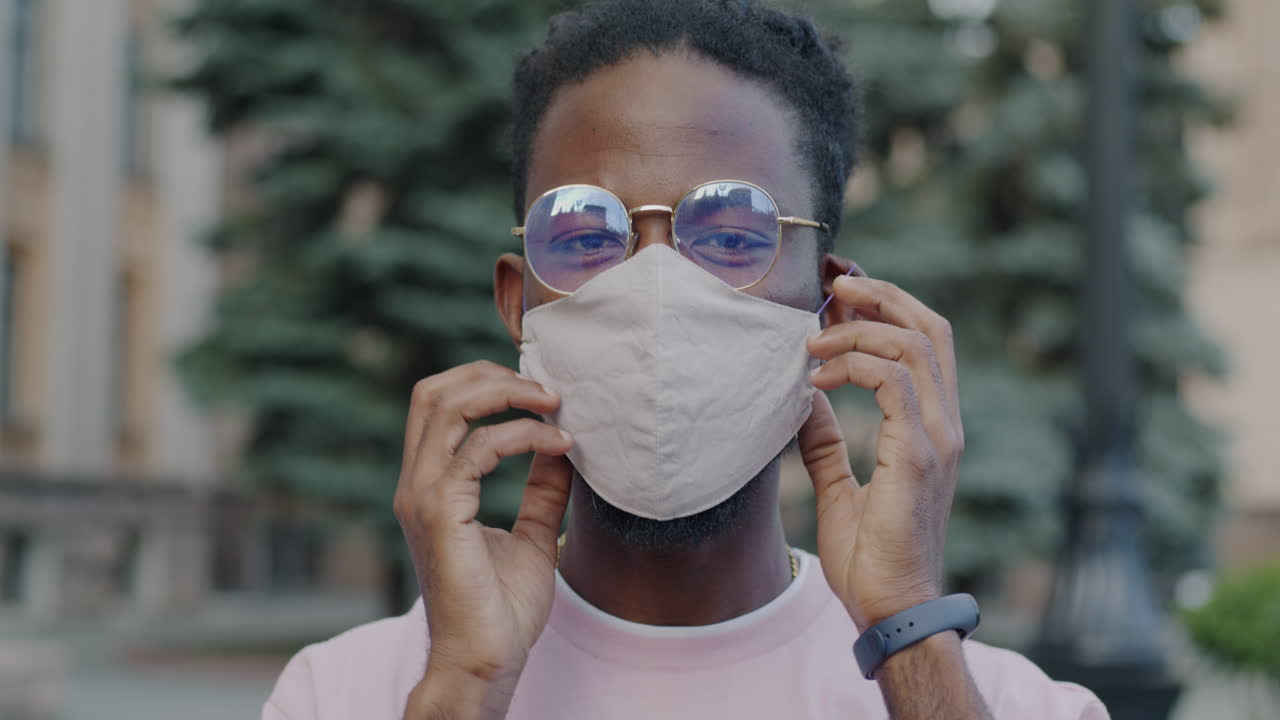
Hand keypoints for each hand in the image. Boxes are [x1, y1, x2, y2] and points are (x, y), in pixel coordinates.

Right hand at [394, 360, 573, 714]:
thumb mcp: (532, 535)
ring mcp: (422, 496)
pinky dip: (523, 436)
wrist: (485, 661)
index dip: (485, 381)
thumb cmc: (502, 610)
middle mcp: (417, 484)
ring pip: (448, 406)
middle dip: (491, 375)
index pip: (439, 405)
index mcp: (430, 486)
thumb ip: (542, 489)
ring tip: (554, 404)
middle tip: (546, 388)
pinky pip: (479, 448)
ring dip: (507, 393)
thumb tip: (564, 447)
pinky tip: (559, 446)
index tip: (540, 390)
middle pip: (434, 392)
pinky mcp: (440, 512)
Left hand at [800, 273, 963, 630]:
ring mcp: (937, 438)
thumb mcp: (838, 488)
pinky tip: (816, 377)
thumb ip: (827, 442)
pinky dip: (852, 364)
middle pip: (929, 328)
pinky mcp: (918, 455)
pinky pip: (891, 382)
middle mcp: (944, 425)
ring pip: (913, 345)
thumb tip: (804, 402)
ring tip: (812, 337)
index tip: (839, 291)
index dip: (887, 306)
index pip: (925, 342)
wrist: (890, 611)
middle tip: (834, 282)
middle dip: (882, 294)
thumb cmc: (870, 559)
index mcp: (932, 429)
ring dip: (858, 327)